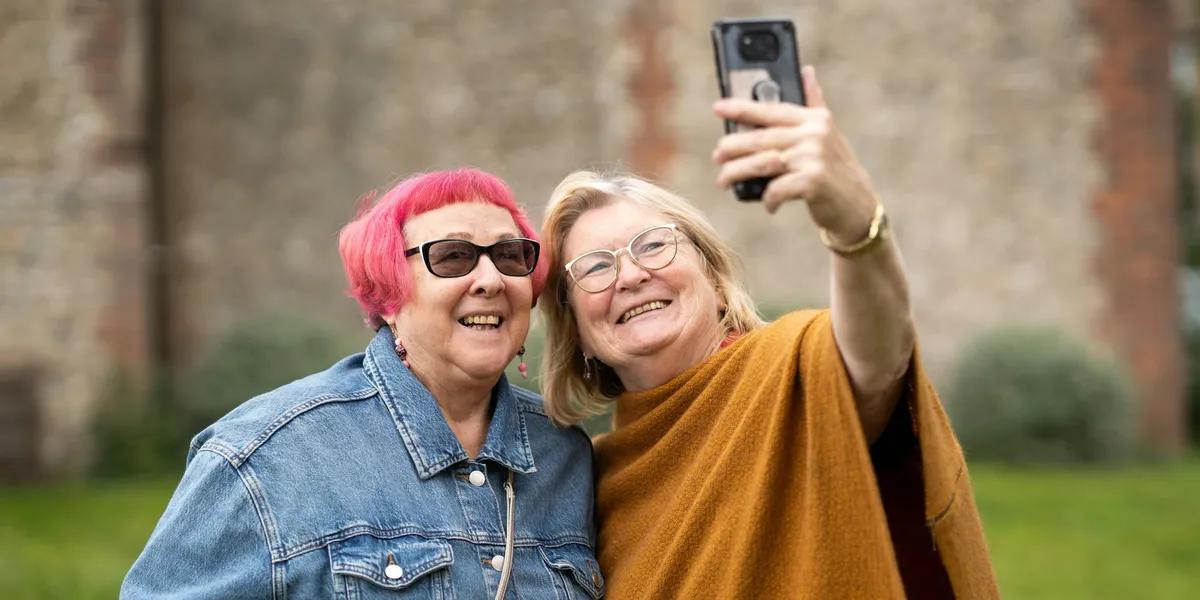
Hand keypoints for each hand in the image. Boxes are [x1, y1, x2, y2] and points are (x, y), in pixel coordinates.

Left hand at [712, 66, 877, 241]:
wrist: (858, 203)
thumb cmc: (835, 168)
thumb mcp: (828, 131)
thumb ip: (814, 102)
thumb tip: (806, 70)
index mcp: (814, 119)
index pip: (771, 110)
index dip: (742, 108)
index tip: (718, 108)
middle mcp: (814, 134)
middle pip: (761, 138)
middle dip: (733, 147)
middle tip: (716, 155)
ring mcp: (813, 157)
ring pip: (762, 163)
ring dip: (738, 172)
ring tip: (723, 180)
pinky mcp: (813, 182)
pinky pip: (777, 189)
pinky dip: (769, 198)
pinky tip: (769, 204)